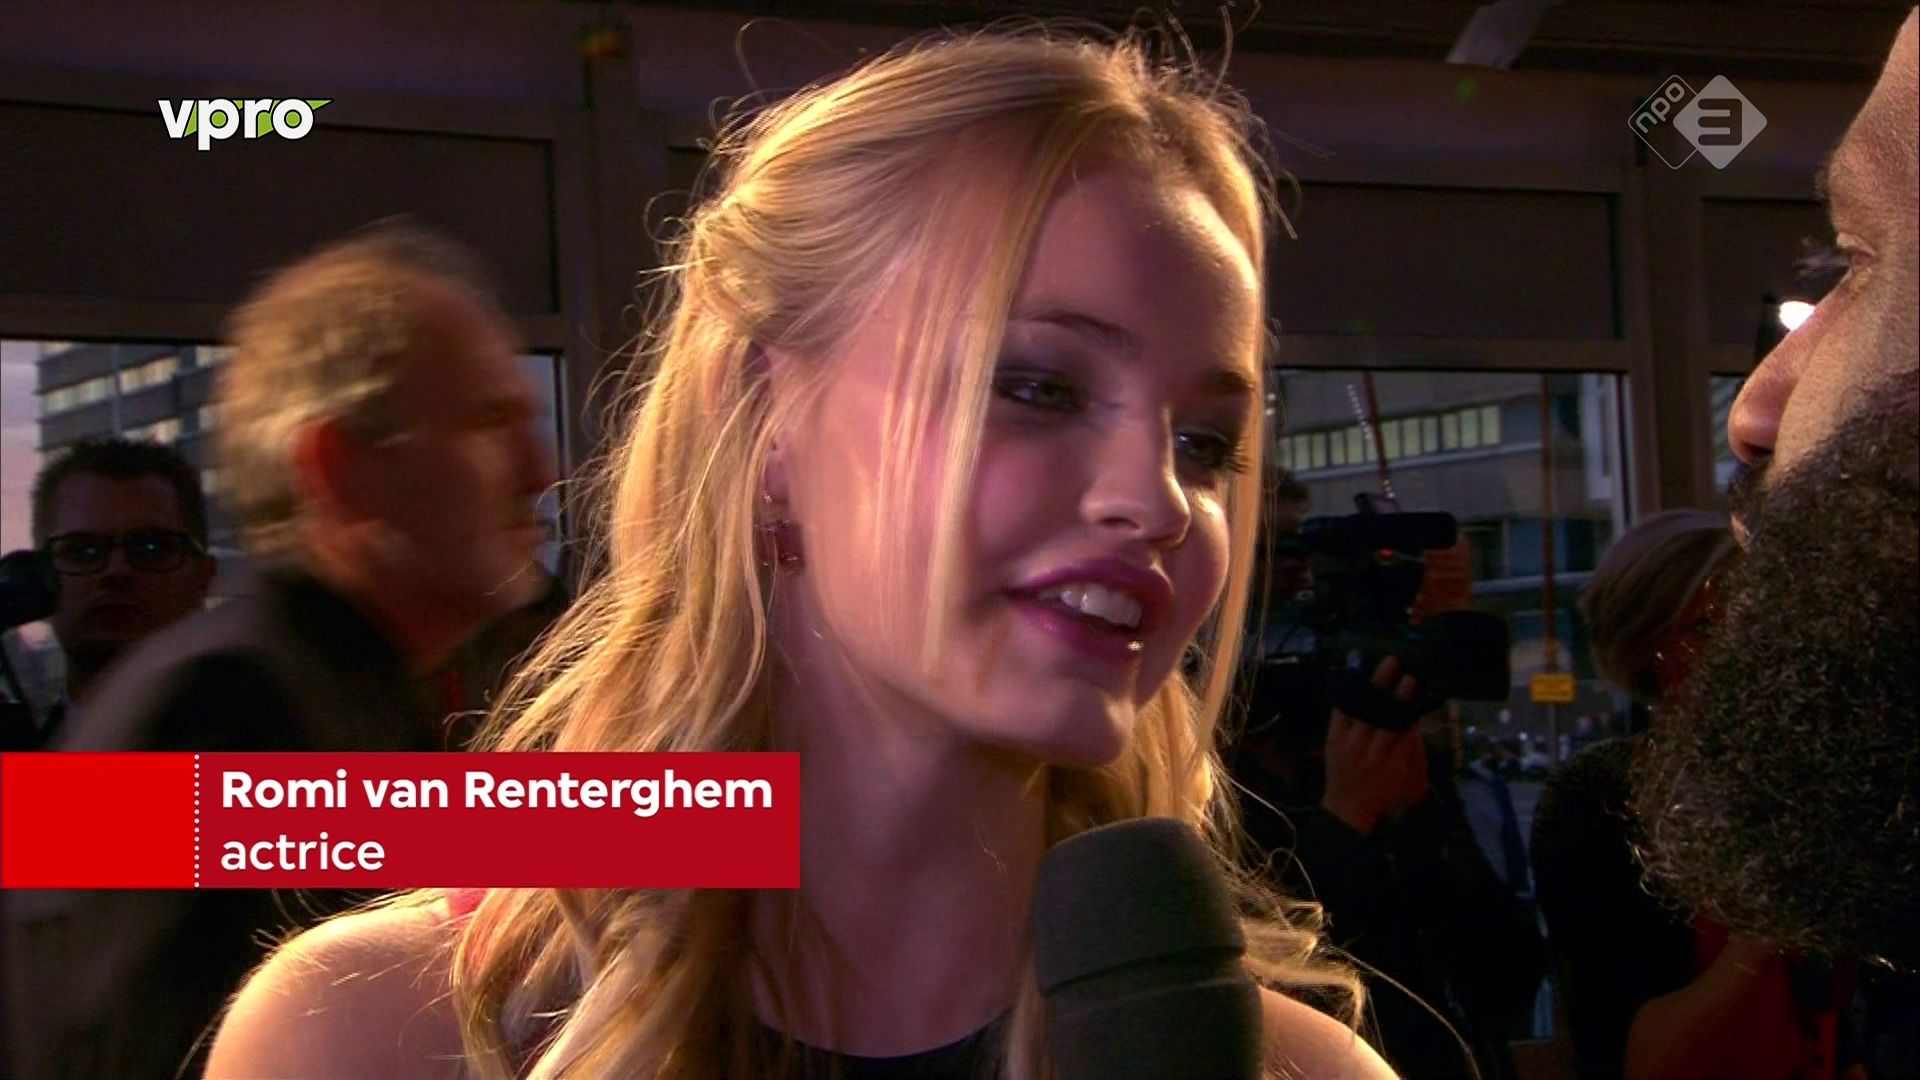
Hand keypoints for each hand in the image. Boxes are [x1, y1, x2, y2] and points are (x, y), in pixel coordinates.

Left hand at [1321, 657, 1432, 835]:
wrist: (1348, 808)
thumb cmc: (1385, 795)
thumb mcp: (1412, 783)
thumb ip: (1416, 753)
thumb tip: (1416, 722)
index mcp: (1393, 764)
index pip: (1403, 729)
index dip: (1408, 707)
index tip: (1414, 685)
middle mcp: (1371, 754)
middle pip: (1385, 719)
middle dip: (1395, 695)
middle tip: (1404, 672)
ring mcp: (1350, 747)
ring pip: (1364, 712)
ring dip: (1375, 687)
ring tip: (1386, 666)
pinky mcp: (1333, 741)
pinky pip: (1341, 714)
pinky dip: (1349, 695)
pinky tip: (1358, 677)